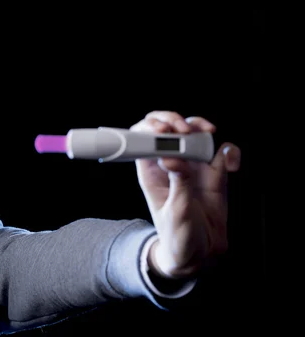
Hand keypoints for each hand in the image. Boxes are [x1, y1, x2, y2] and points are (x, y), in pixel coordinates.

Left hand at [130, 111, 240, 278]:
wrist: (200, 254)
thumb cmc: (178, 236)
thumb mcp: (176, 211)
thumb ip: (178, 183)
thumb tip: (172, 157)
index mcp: (151, 171)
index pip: (143, 138)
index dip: (151, 127)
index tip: (163, 130)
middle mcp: (170, 163)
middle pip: (169, 128)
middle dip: (176, 121)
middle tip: (186, 130)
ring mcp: (192, 166)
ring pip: (195, 133)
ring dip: (201, 128)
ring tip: (208, 134)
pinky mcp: (213, 172)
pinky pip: (222, 152)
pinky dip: (229, 152)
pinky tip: (231, 165)